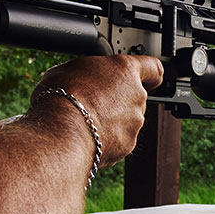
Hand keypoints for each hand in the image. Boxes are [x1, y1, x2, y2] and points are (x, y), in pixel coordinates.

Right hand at [33, 55, 163, 165]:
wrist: (62, 132)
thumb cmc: (62, 96)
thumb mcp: (69, 69)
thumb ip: (88, 73)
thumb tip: (83, 79)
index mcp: (125, 70)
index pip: (152, 68)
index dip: (150, 75)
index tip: (150, 79)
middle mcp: (136, 95)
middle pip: (134, 98)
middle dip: (117, 102)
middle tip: (93, 104)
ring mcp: (134, 122)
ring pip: (127, 121)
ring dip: (111, 122)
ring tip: (84, 124)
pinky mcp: (127, 145)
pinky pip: (119, 141)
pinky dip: (107, 141)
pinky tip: (86, 138)